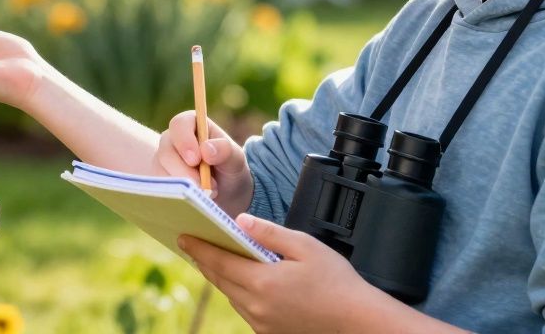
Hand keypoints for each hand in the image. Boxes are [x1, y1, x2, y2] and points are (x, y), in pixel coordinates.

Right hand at [157, 110, 252, 216]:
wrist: (227, 193)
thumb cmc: (230, 169)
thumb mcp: (236, 159)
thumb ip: (225, 150)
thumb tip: (206, 150)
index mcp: (192, 125)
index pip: (179, 124)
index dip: (184, 140)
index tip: (196, 159)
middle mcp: (173, 140)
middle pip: (166, 151)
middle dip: (184, 171)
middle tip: (205, 186)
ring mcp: (163, 160)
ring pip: (160, 171)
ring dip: (183, 186)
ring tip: (207, 193)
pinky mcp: (159, 179)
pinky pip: (160, 188)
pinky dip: (176, 195)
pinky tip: (193, 200)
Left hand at [179, 214, 382, 332]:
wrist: (361, 323)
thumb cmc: (338, 283)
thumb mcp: (305, 246)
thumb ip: (269, 233)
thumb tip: (240, 221)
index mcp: (262, 282)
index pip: (218, 261)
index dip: (198, 248)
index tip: (183, 236)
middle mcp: (257, 306)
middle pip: (220, 280)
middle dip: (205, 261)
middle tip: (193, 244)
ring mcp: (262, 323)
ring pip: (231, 296)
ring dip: (222, 278)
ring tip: (215, 259)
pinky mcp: (270, 333)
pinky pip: (245, 310)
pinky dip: (240, 294)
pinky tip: (243, 282)